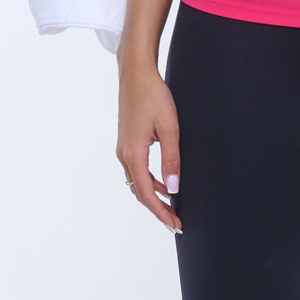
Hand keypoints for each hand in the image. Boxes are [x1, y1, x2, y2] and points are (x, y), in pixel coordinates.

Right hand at [116, 55, 182, 231]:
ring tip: (172, 208)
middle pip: (140, 192)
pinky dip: (150, 182)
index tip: (175, 225)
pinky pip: (137, 170)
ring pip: (138, 182)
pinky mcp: (127, 142)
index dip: (161, 212)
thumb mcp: (169, 128)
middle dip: (158, 209)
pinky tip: (165, 184)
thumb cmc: (153, 96)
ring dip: (154, 197)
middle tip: (176, 223)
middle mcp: (124, 154)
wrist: (136, 74)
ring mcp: (123, 149)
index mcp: (133, 153)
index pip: (146, 193)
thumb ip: (172, 159)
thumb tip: (173, 188)